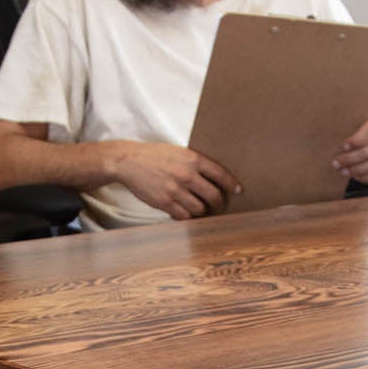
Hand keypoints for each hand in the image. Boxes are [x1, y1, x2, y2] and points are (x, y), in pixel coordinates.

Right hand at [111, 140, 241, 219]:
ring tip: (201, 210)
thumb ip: (195, 162)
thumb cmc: (154, 156)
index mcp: (192, 159)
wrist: (129, 162)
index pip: (220, 174)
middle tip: (219, 206)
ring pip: (200, 209)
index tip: (238, 190)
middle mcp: (187, 175)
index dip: (232, 184)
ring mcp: (176, 190)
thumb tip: (214, 177)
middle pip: (214, 196)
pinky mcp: (165, 202)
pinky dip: (188, 217)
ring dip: (203, 212)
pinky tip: (187, 213)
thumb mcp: (178, 152)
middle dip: (220, 204)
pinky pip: (184, 216)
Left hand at [333, 109, 367, 184]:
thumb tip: (328, 139)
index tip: (343, 147)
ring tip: (344, 171)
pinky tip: (355, 176)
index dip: (356, 140)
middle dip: (350, 159)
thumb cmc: (367, 130)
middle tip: (336, 163)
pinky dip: (366, 178)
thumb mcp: (359, 122)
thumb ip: (349, 127)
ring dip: (358, 171)